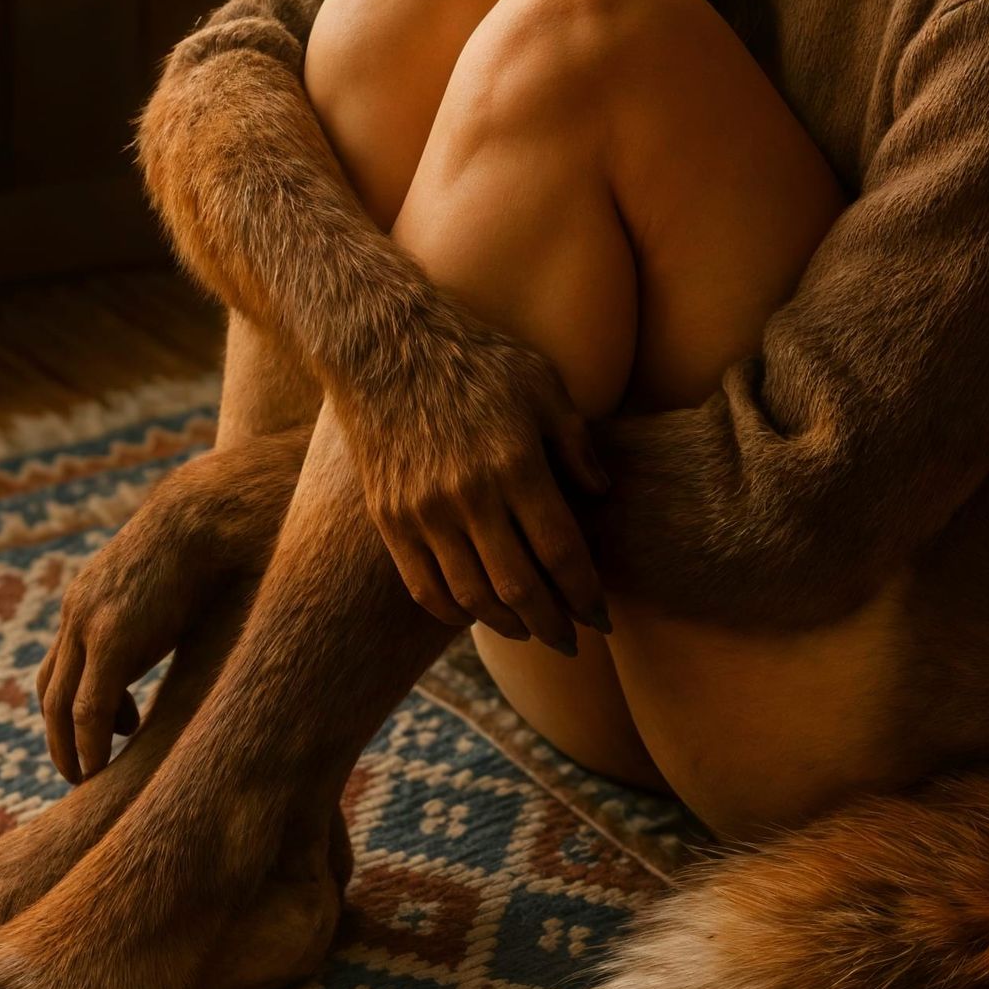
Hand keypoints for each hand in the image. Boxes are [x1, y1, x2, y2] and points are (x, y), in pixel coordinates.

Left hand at [35, 428, 309, 780]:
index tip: (114, 729)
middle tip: (80, 771)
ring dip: (67, 747)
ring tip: (86, 778)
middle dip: (61, 735)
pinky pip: (87, 706)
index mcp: (91, 597)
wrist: (210, 511)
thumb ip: (164, 612)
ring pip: (59, 703)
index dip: (76, 704)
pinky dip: (89, 743)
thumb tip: (193, 626)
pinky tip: (101, 767)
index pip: (64, 663)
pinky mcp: (111, 638)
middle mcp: (78, 611)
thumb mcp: (174, 583)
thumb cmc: (208, 541)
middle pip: (50, 688)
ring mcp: (88, 622)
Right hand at [335, 301, 613, 655]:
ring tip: (529, 631)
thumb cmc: (476, 360)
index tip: (602, 616)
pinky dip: (453, 612)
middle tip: (572, 641)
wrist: (386, 347)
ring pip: (473, 597)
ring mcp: (424, 510)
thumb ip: (576, 441)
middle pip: (520, 589)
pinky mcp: (389, 517)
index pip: (561, 552)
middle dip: (553, 625)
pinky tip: (475, 615)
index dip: (585, 595)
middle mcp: (469, 495)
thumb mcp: (542, 384)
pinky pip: (423, 586)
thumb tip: (602, 492)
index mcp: (515, 464)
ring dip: (507, 626)